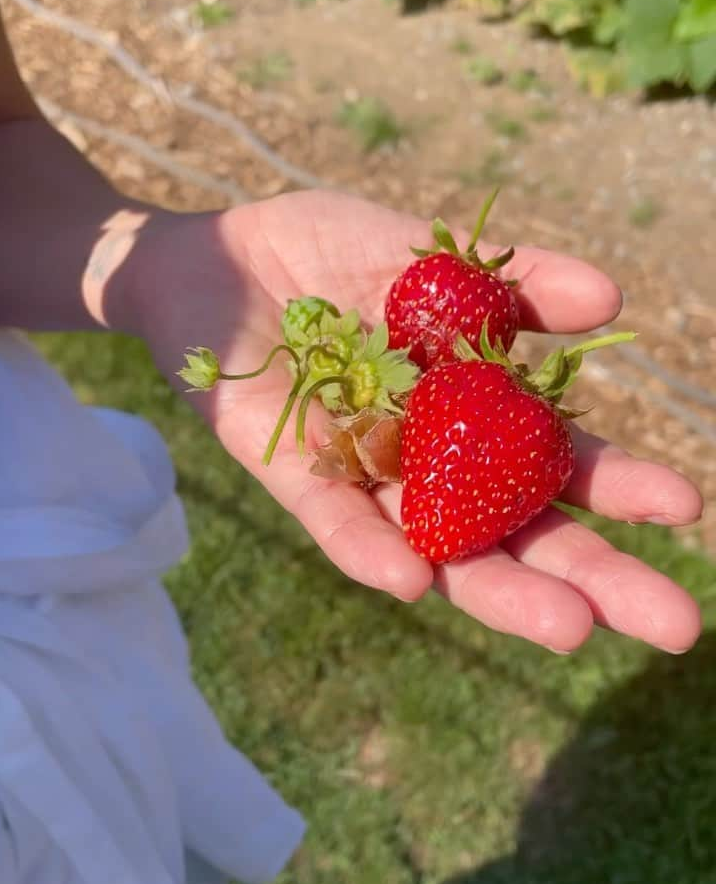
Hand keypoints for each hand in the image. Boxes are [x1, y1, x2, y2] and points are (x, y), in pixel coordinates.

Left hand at [136, 190, 701, 654]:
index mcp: (472, 417)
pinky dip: (370, 548)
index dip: (617, 489)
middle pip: (516, 535)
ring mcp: (364, 476)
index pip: (556, 468)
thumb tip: (613, 295)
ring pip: (439, 550)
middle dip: (591, 579)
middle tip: (673, 625)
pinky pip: (333, 518)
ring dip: (500, 591)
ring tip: (570, 628)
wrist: (214, 255)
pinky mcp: (291, 472)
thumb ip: (515, 282)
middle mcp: (428, 463)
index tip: (685, 507)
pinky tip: (413, 580)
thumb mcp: (431, 257)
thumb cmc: (326, 256)